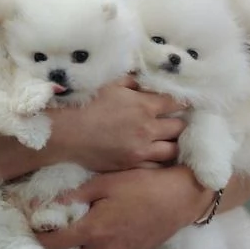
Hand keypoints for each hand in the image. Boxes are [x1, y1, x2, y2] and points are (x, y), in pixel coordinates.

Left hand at [36, 166, 213, 248]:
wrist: (181, 198)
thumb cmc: (143, 184)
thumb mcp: (106, 183)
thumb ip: (76, 195)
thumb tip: (49, 203)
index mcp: (94, 231)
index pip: (54, 243)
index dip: (41, 234)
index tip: (36, 224)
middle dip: (60, 239)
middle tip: (62, 218)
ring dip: (80, 242)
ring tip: (88, 218)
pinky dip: (98, 244)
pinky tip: (108, 224)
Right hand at [47, 76, 186, 172]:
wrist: (68, 133)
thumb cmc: (86, 104)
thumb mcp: (110, 85)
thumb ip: (131, 83)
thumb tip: (143, 83)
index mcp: (145, 106)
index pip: (176, 103)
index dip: (181, 102)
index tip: (181, 103)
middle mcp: (148, 129)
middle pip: (179, 127)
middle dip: (179, 123)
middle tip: (175, 121)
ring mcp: (142, 150)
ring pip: (172, 149)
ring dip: (172, 143)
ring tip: (168, 140)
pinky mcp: (132, 165)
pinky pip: (156, 166)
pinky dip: (158, 160)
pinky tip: (154, 155)